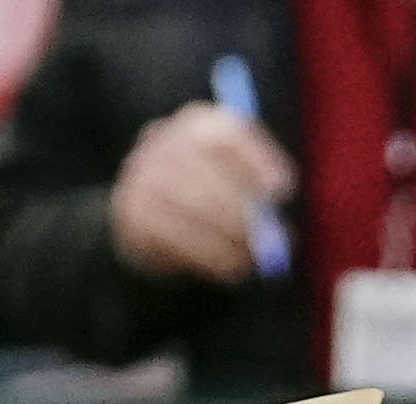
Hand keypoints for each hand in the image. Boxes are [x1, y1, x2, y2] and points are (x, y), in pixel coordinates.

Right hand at [108, 104, 294, 284]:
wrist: (149, 205)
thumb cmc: (210, 188)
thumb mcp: (235, 173)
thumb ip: (257, 184)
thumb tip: (275, 204)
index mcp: (197, 123)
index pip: (228, 135)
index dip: (258, 161)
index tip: (283, 189)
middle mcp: (163, 143)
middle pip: (207, 177)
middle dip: (242, 214)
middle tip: (270, 242)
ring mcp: (142, 179)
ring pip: (191, 212)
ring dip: (226, 242)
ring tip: (250, 261)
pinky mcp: (133, 216)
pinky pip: (174, 240)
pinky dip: (207, 258)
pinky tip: (227, 269)